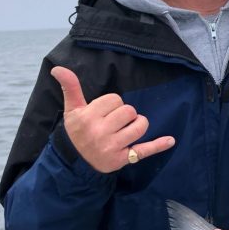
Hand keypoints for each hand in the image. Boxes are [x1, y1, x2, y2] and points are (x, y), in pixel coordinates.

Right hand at [51, 66, 174, 172]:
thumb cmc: (77, 131)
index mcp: (88, 118)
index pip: (115, 99)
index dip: (112, 104)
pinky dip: (158, 145)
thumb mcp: (72, 109)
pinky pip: (144, 150)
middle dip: (125, 114)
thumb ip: (70, 87)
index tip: (104, 113)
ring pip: (139, 126)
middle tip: (114, 123)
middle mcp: (100, 133)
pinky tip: (170, 140)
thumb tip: (58, 68)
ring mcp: (112, 147)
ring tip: (127, 129)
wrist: (75, 161)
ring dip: (138, 124)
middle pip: (129, 111)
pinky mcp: (123, 159)